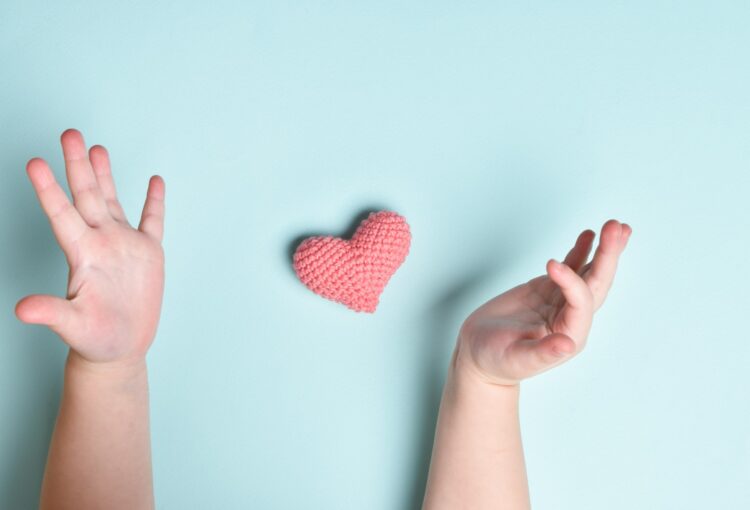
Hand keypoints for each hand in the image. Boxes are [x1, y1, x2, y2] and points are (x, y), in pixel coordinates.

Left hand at [15, 129, 165, 365]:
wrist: (119, 348)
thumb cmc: (94, 340)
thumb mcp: (72, 326)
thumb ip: (50, 313)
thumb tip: (21, 309)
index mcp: (82, 254)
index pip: (62, 214)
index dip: (48, 189)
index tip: (35, 162)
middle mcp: (100, 242)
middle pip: (86, 195)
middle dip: (76, 164)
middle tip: (69, 133)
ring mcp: (124, 245)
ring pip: (112, 200)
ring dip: (104, 174)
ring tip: (96, 147)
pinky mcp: (148, 253)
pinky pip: (152, 221)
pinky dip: (154, 201)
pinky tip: (154, 181)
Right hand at [455, 219, 631, 385]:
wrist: (480, 356)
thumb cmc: (496, 362)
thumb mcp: (517, 359)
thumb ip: (543, 353)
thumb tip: (569, 345)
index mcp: (569, 334)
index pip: (582, 302)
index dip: (572, 281)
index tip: (551, 265)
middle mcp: (572, 317)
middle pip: (597, 283)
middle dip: (608, 255)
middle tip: (617, 228)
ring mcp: (561, 302)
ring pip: (588, 272)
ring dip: (604, 250)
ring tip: (617, 227)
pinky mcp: (547, 291)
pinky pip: (570, 267)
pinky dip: (581, 250)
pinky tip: (589, 235)